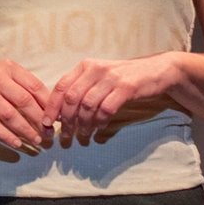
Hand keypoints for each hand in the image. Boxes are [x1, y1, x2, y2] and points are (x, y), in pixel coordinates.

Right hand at [0, 58, 51, 150]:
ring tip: (37, 141)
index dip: (48, 104)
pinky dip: (6, 136)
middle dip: (40, 120)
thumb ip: (21, 85)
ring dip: (26, 130)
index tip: (58, 118)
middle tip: (50, 134)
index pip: (35, 86)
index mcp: (9, 68)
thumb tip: (47, 106)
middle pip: (25, 101)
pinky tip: (17, 143)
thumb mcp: (1, 72)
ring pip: (10, 115)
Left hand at [47, 55, 175, 145]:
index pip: (61, 86)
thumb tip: (59, 115)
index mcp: (85, 66)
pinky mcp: (127, 88)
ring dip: (83, 126)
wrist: (156, 71)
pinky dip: (100, 123)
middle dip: (66, 121)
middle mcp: (96, 69)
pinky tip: (99, 131)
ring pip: (88, 106)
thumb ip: (81, 91)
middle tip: (66, 138)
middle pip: (72, 98)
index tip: (47, 125)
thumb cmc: (124, 79)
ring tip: (83, 138)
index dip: (51, 107)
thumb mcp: (99, 79)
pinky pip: (106, 109)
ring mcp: (111, 78)